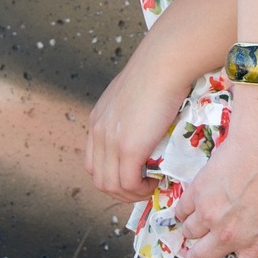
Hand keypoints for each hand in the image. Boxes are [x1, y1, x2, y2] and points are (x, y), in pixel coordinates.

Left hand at [83, 45, 191, 202]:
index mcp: (98, 119)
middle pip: (98, 178)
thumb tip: (149, 123)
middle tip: (143, 188)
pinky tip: (154, 182)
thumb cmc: (158, 70)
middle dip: (120, 191)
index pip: (93, 161)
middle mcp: (98, 132)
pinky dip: (140, 190)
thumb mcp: (134, 92)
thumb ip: (132, 111)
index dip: (111, 175)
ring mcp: (111, 142)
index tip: (132, 177)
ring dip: (131, 195)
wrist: (165, 62)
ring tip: (150, 187)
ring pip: (110, 186)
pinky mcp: (128, 148)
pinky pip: (128, 183)